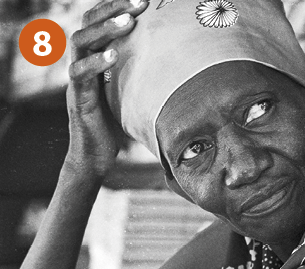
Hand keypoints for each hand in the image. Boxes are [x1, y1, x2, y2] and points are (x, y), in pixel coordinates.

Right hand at [65, 0, 148, 177]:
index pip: (98, 24)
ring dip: (104, 30)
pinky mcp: (77, 99)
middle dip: (111, 9)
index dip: (115, 8)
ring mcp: (77, 82)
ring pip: (79, 43)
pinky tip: (113, 56)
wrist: (95, 156)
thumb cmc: (114, 125)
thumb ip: (135, 75)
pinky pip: (79, 74)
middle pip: (87, 25)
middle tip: (138, 2)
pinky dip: (95, 63)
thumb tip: (166, 63)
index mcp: (93, 62)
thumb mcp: (127, 94)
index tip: (142, 1)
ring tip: (128, 22)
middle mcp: (82, 66)